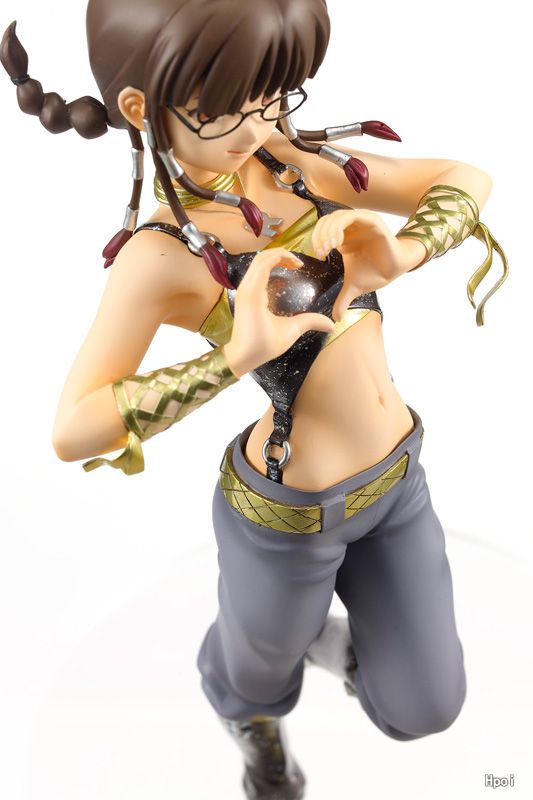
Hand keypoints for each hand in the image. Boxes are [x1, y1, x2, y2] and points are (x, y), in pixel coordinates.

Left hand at [223, 248, 335, 377]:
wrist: (240, 356)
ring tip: (290, 266)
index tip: (300, 265)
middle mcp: (246, 288)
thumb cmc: (261, 346)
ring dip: (273, 260)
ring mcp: (242, 291)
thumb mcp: (289, 333)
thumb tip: (332, 325)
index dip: (285, 256)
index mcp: (254, 293)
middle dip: (280, 255)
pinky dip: (266, 267)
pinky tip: (279, 275)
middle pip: (260, 257)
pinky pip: (254, 272)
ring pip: (256, 263)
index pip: (266, 261)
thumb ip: (310, 323)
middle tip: (297, 263)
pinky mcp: (243, 295)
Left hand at [312, 209, 426, 320]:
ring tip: (328, 248)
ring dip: (328, 231)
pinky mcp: (371, 221)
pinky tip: (338, 243)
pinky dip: (340, 227)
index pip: (322, 229)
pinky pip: (351, 217)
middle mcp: (350, 227)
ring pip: (336, 217)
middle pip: (326, 221)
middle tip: (321, 253)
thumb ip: (342, 300)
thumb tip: (336, 320)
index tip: (318, 256)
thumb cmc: (375, 273)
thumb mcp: (354, 287)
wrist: (396, 270)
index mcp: (343, 237)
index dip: (316, 240)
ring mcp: (360, 222)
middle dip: (319, 236)